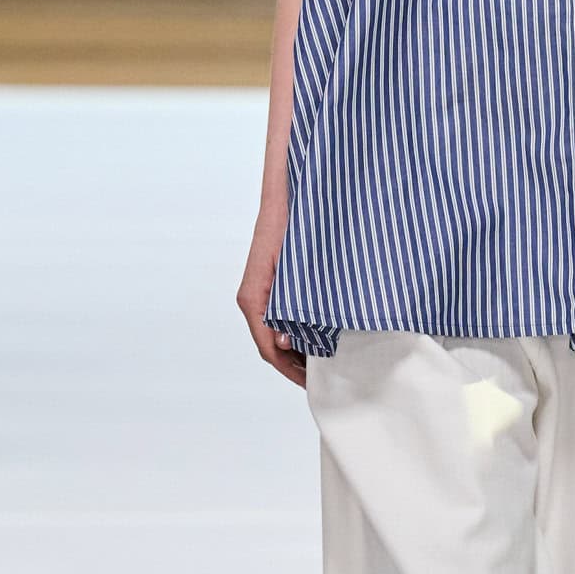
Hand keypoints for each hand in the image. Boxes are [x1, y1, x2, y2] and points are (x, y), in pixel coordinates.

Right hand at [237, 214, 308, 388]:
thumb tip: (283, 339)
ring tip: (321, 362)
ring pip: (274, 331)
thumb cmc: (293, 223)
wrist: (288, 191)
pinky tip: (316, 334)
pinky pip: (279, 315)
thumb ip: (287, 304)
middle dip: (293, 364)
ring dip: (295, 349)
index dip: (288, 369)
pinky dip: (296, 330)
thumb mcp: (294, 267)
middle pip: (269, 344)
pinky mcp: (272, 282)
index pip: (267, 346)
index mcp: (253, 297)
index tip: (311, 383)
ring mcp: (261, 290)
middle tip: (321, 378)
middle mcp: (252, 297)